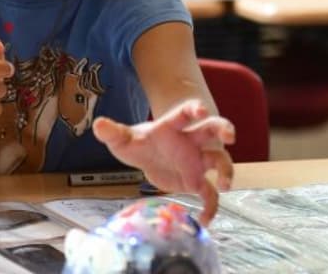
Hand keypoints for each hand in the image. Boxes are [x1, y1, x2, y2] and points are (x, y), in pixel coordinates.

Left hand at [93, 99, 234, 224]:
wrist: (146, 157)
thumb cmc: (138, 143)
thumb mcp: (122, 138)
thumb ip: (112, 132)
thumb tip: (98, 124)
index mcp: (173, 126)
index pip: (186, 112)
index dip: (195, 108)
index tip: (202, 110)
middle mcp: (190, 140)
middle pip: (212, 130)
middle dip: (223, 129)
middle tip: (229, 136)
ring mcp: (197, 160)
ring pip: (220, 160)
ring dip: (226, 170)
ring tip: (224, 184)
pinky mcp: (196, 180)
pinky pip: (209, 193)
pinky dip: (211, 206)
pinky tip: (205, 219)